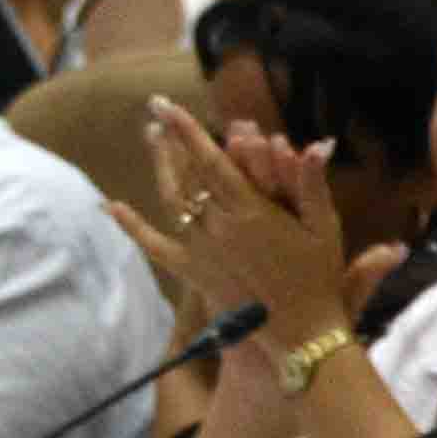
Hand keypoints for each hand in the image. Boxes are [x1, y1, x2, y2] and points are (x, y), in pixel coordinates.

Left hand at [110, 95, 355, 346]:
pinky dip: (132, 226)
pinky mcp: (194, 271)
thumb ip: (313, 184)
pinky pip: (156, 246)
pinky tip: (112, 206)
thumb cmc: (317, 278)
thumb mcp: (324, 228)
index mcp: (250, 212)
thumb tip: (317, 144)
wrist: (298, 333)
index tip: (167, 104)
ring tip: (151, 138)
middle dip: (171, 140)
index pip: (211, 160)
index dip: (188, 130)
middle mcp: (218, 227)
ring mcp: (202, 249)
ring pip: (171, 200)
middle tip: (154, 110)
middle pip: (186, 174)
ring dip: (159, 167)